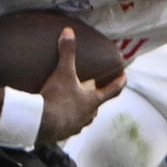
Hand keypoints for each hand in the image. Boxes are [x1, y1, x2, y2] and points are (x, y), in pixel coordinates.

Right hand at [38, 28, 124, 143]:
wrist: (41, 123)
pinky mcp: (62, 133)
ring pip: (83, 117)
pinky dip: (65, 120)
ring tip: (72, 103)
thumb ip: (67, 53)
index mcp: (93, 100)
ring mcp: (76, 126)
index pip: (113, 90)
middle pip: (96, 105)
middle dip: (95, 97)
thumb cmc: (57, 98)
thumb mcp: (63, 73)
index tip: (124, 76)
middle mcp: (88, 115)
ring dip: (80, 110)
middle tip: (91, 88)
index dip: (119, 81)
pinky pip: (67, 126)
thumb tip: (68, 32)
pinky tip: (56, 116)